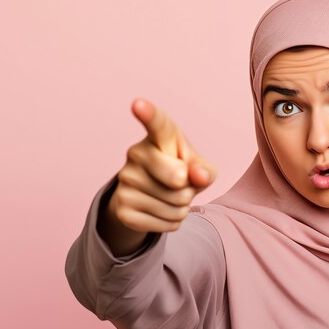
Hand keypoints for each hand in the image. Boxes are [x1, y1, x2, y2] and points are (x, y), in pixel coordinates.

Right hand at [108, 98, 216, 232]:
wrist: (148, 198)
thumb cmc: (179, 173)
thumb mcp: (198, 168)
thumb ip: (205, 170)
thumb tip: (199, 176)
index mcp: (158, 137)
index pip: (156, 123)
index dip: (148, 114)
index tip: (138, 104)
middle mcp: (136, 154)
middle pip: (178, 179)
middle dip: (189, 189)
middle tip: (181, 184)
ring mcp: (125, 181)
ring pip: (174, 205)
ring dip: (182, 208)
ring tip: (170, 198)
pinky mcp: (122, 209)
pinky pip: (164, 223)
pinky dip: (171, 223)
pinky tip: (161, 212)